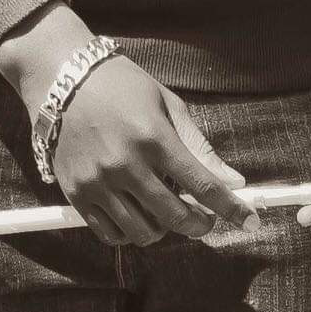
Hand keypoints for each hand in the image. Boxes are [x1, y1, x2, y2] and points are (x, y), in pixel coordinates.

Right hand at [41, 52, 254, 247]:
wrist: (61, 77)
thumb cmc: (121, 86)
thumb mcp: (167, 106)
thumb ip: (199, 147)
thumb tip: (233, 180)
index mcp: (154, 137)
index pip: (203, 185)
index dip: (231, 208)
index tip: (249, 221)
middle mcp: (126, 163)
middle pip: (175, 217)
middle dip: (200, 224)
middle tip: (204, 219)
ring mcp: (98, 181)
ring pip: (143, 232)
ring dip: (164, 230)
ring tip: (165, 213)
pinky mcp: (76, 193)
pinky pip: (110, 234)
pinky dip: (130, 234)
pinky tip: (137, 216)